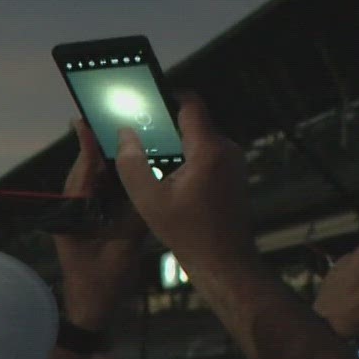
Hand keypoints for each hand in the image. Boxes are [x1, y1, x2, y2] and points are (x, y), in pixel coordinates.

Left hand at [53, 119, 145, 327]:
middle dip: (101, 145)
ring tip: (127, 140)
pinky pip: (100, 195)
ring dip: (109, 163)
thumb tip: (152, 186)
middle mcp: (71, 210)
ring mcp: (79, 216)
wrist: (89, 311)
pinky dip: (113, 182)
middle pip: (86, 168)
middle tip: (117, 121)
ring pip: (93, 180)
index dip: (86, 143)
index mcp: (72, 213)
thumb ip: (136, 218)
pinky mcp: (89, 223)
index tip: (86, 118)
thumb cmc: (101, 284)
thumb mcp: (123, 250)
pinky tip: (131, 172)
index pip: (81, 170)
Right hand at [113, 95, 257, 278]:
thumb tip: (124, 133)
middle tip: (141, 137)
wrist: (224, 262)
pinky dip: (189, 158)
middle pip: (193, 121)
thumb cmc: (189, 234)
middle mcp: (227, 149)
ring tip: (153, 160)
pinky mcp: (234, 174)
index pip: (190, 103)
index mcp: (208, 150)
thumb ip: (132, 164)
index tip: (145, 104)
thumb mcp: (149, 201)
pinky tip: (171, 178)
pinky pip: (208, 154)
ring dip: (177, 144)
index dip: (166, 96)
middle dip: (167, 126)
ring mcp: (234, 161)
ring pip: (200, 138)